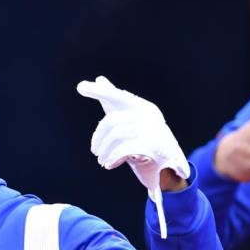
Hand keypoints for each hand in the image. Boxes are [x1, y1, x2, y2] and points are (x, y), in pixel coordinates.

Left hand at [77, 76, 189, 237]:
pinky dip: (113, 157)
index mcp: (143, 108)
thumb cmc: (145, 143)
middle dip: (99, 137)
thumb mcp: (129, 123)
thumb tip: (99, 80)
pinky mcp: (156, 148)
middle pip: (113, 120)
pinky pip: (126, 148)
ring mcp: (154, 131)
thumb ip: (115, 102)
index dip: (100, 92)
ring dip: (105, 150)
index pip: (118, 96)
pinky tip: (109, 164)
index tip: (80, 87)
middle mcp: (150, 116)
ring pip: (118, 134)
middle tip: (95, 151)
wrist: (168, 168)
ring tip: (102, 160)